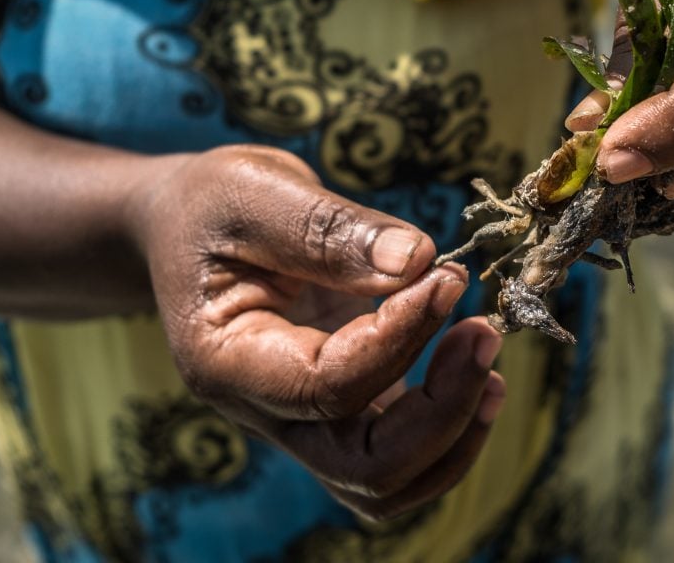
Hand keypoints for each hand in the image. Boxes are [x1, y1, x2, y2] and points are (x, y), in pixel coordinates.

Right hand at [133, 145, 504, 519]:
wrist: (187, 225)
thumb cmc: (211, 203)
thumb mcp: (253, 191)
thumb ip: (327, 229)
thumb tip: (416, 261)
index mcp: (227, 363)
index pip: (328, 387)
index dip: (399, 340)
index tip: (443, 278)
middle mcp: (265, 411)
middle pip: (367, 466)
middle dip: (443, 410)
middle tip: (483, 332)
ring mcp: (304, 419)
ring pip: (387, 481)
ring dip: (453, 432)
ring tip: (486, 354)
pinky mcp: (341, 406)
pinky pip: (398, 452)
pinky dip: (448, 426)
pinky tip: (475, 368)